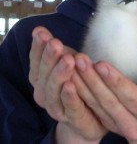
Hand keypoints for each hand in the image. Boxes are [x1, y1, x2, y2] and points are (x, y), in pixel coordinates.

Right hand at [29, 27, 106, 142]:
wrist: (88, 114)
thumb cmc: (76, 81)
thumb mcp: (66, 61)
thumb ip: (55, 49)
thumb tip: (38, 29)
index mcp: (41, 78)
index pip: (36, 61)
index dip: (38, 47)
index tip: (41, 32)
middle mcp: (44, 93)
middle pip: (43, 75)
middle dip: (49, 58)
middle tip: (55, 44)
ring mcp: (57, 108)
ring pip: (54, 92)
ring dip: (59, 74)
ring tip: (68, 59)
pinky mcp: (74, 119)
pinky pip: (70, 108)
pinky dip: (69, 97)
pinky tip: (71, 85)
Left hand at [74, 53, 136, 143]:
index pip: (131, 98)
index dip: (116, 81)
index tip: (102, 64)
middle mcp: (133, 125)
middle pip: (109, 102)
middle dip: (93, 80)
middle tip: (81, 60)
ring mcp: (117, 126)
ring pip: (96, 105)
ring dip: (83, 85)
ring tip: (74, 64)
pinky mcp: (106, 122)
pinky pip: (90, 107)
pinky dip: (80, 92)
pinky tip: (72, 76)